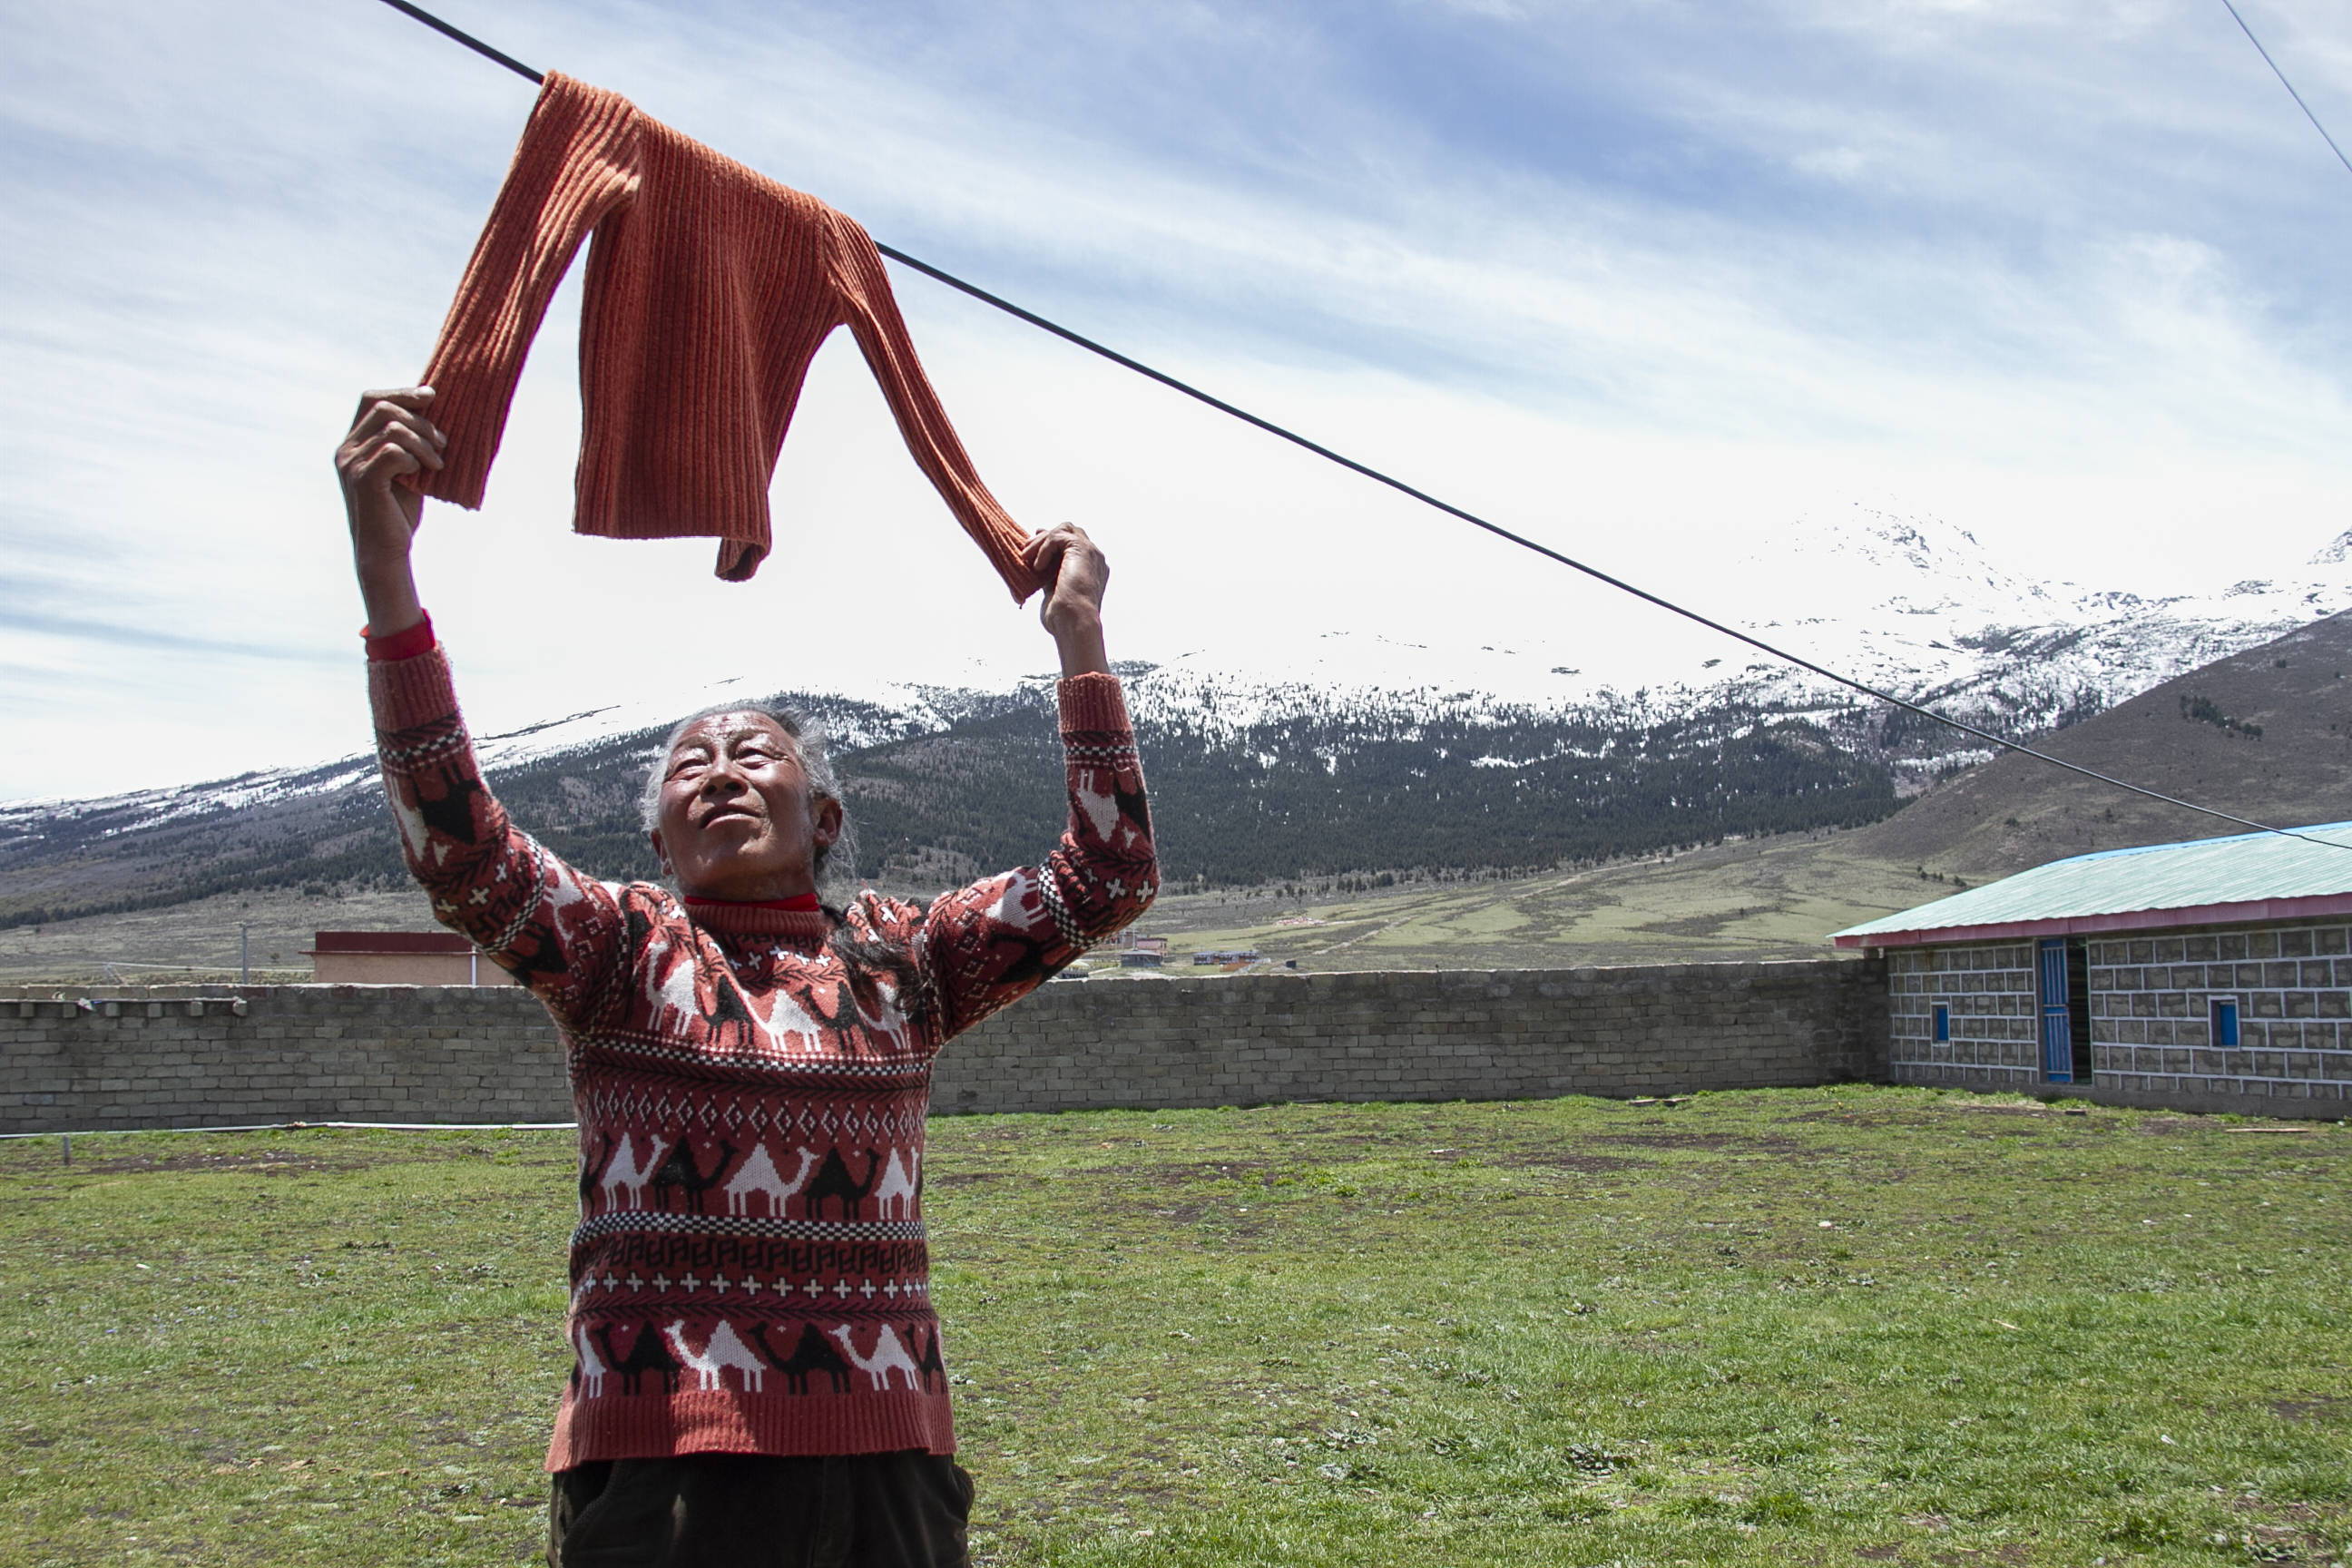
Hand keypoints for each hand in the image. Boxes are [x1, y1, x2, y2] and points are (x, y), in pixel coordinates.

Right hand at [335, 387, 443, 634]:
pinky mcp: (363, 480)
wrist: (386, 551)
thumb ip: (410, 441)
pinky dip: (413, 458)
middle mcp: (345, 449)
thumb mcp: (406, 468)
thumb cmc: (398, 511)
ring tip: (437, 463)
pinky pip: (392, 451)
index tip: (433, 396)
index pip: (372, 398)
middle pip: (384, 407)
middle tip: (443, 443)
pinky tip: (422, 474)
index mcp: (353, 443)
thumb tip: (436, 410)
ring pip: (392, 428)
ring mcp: (351, 464)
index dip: (402, 391)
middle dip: (421, 421)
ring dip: (423, 442)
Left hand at [1022, 523, 1110, 677]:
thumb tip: (1037, 561)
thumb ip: (1049, 573)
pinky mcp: (1082, 549)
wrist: (1075, 623)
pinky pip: (1058, 537)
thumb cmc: (1064, 617)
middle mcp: (1094, 559)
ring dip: (1042, 541)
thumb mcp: (1054, 590)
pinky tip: (1037, 566)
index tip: (1031, 549)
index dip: (1051, 544)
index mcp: (1091, 569)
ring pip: (1064, 530)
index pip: (1072, 545)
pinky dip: (1044, 548)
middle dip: (1046, 537)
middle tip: (1026, 550)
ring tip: (1026, 557)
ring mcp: (1091, 552)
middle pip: (1070, 532)